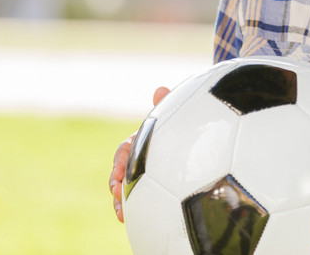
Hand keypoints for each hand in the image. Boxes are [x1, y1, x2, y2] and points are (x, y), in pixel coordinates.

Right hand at [109, 86, 170, 221]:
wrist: (194, 141)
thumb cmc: (178, 127)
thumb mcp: (171, 117)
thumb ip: (165, 106)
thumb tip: (160, 89)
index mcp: (141, 142)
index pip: (126, 150)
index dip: (121, 160)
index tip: (120, 171)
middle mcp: (138, 159)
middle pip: (120, 172)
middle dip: (115, 183)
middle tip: (117, 192)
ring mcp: (142, 175)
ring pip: (124, 188)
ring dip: (118, 200)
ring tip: (119, 212)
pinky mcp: (149, 189)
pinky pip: (134, 200)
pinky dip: (128, 209)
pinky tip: (125, 219)